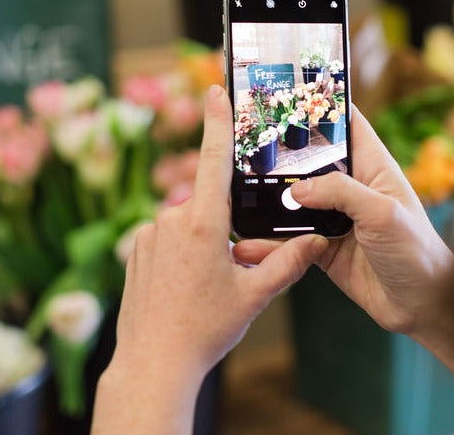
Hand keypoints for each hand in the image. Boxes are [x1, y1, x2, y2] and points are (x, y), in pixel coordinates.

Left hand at [93, 85, 327, 433]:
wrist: (153, 364)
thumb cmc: (205, 330)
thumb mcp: (255, 296)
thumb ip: (289, 263)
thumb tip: (319, 241)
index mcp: (203, 223)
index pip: (214, 159)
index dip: (217, 121)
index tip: (215, 89)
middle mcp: (172, 219)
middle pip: (209, 202)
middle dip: (224, 225)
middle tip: (228, 268)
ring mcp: (149, 233)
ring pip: (188, 222)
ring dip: (203, 240)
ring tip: (204, 285)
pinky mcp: (135, 248)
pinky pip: (166, 236)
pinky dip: (180, 250)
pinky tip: (183, 285)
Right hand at [233, 106, 453, 337]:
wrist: (422, 308)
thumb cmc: (417, 252)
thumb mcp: (382, 213)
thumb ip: (341, 193)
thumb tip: (297, 189)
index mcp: (372, 167)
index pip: (347, 123)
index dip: (323, 105)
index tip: (290, 92)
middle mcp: (351, 187)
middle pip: (311, 160)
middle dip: (282, 153)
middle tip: (246, 143)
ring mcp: (335, 216)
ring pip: (295, 200)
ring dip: (270, 200)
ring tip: (238, 192)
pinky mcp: (322, 245)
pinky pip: (290, 238)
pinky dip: (270, 241)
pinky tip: (248, 243)